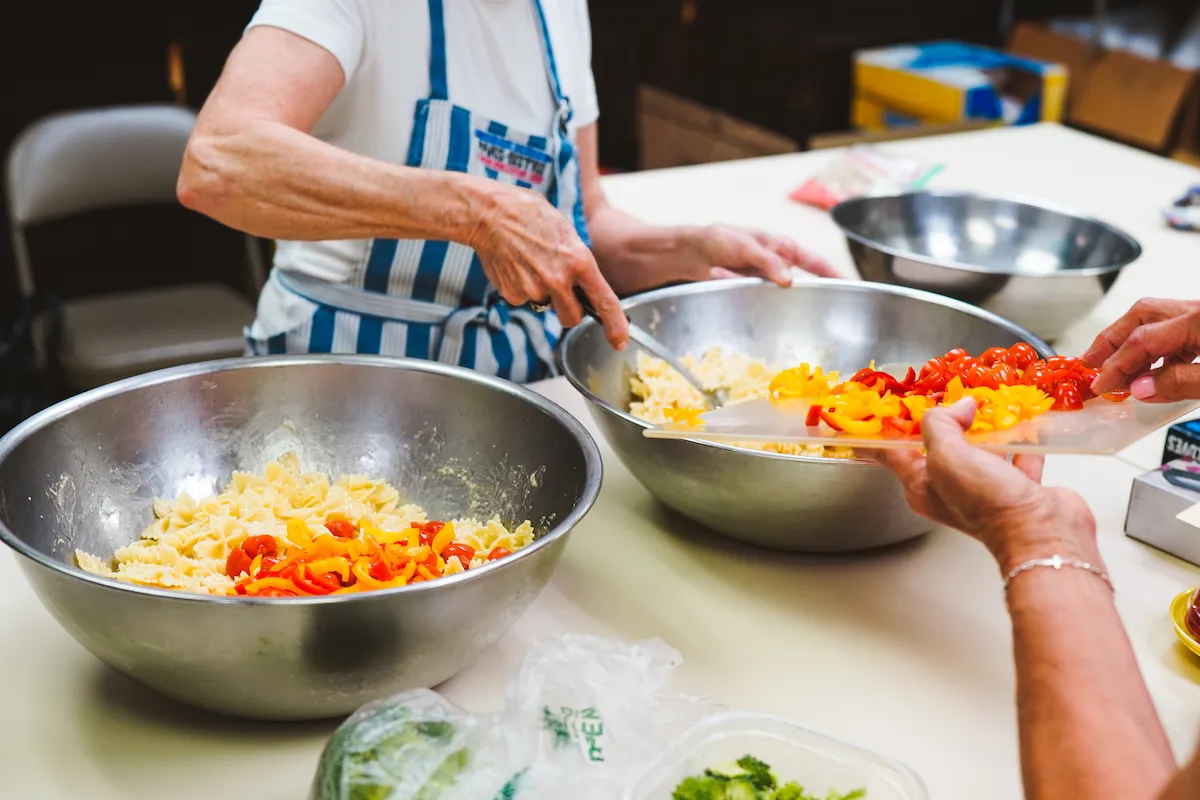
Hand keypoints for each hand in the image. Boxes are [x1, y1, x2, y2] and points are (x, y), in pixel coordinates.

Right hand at [470, 184, 628, 348]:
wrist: (491, 213)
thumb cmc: (530, 215)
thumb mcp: (566, 233)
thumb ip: (577, 261)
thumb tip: (581, 283)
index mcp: (580, 261)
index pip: (605, 302)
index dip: (615, 326)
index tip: (619, 341)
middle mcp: (559, 279)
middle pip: (571, 318)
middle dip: (568, 311)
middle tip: (560, 291)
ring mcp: (535, 289)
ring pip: (546, 306)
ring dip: (543, 295)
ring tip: (531, 265)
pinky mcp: (513, 294)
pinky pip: (524, 300)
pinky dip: (522, 288)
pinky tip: (516, 266)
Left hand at [685, 224, 839, 285]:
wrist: (692, 250)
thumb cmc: (721, 239)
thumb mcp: (746, 246)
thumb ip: (768, 262)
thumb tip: (790, 280)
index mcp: (783, 247)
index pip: (816, 263)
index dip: (834, 275)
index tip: (848, 288)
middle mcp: (777, 262)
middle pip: (795, 282)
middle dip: (787, 291)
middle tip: (783, 299)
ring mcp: (764, 276)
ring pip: (767, 290)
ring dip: (744, 283)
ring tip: (722, 270)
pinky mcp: (749, 286)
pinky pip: (748, 292)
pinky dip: (732, 283)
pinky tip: (716, 272)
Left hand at [871, 399, 1095, 570]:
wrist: (1041, 532)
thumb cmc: (987, 502)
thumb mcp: (946, 455)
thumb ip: (941, 425)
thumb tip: (957, 407)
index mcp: (922, 485)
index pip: (891, 455)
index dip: (882, 434)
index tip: (875, 416)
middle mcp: (950, 490)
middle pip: (939, 448)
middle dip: (942, 422)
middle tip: (945, 398)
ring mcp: (984, 491)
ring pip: (978, 451)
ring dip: (984, 429)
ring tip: (987, 405)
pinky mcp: (1017, 489)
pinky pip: (1015, 459)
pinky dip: (1020, 442)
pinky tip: (1024, 425)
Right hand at [1084, 298, 1199, 401]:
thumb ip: (1179, 383)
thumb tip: (1141, 388)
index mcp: (1198, 321)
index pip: (1142, 340)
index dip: (1115, 365)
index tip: (1101, 384)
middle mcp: (1197, 312)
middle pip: (1141, 316)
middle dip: (1109, 341)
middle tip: (1090, 362)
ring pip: (1154, 319)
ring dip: (1128, 343)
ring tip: (1115, 368)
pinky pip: (1171, 329)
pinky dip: (1151, 346)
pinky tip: (1148, 366)